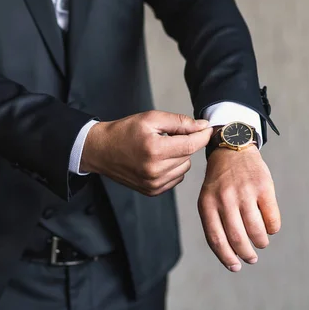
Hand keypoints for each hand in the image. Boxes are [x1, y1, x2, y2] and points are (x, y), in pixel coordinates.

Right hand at [81, 111, 213, 195]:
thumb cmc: (125, 131)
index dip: (203, 135)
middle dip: (184, 143)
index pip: (191, 144)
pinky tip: (157, 160)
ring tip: (160, 148)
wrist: (101, 150)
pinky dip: (172, 168)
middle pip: (188, 155)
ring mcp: (154, 183)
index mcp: (155, 150)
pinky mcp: (152, 191)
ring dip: (179, 157)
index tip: (207, 128)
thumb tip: (202, 126)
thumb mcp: (151, 118)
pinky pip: (176, 178)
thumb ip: (179, 122)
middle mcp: (155, 170)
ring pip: (184, 167)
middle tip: (167, 136)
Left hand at [198, 147, 280, 271]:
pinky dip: (272, 228)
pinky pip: (271, 218)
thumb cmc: (221, 181)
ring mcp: (244, 192)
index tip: (235, 267)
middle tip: (251, 258)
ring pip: (256, 230)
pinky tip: (270, 228)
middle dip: (246, 254)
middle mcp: (224, 198)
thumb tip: (230, 253)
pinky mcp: (263, 186)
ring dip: (260, 242)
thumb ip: (214, 221)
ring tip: (261, 243)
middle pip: (237, 238)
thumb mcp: (208, 197)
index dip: (226, 257)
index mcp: (207, 203)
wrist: (233, 148)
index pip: (216, 239)